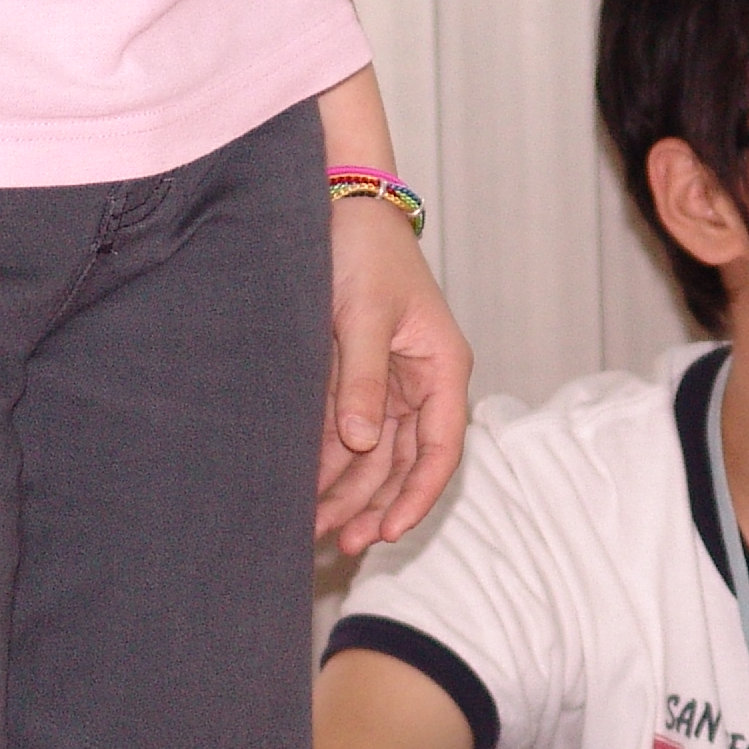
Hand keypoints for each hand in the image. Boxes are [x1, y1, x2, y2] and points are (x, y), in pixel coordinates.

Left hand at [317, 193, 469, 552]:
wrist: (339, 206)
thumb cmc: (363, 250)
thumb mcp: (362, 314)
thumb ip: (362, 380)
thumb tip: (361, 444)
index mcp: (443, 368)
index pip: (440, 450)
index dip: (417, 496)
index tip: (387, 532)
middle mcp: (422, 384)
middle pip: (403, 463)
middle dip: (372, 505)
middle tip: (339, 543)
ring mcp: (390, 384)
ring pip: (374, 455)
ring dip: (348, 491)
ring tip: (315, 528)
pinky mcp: (356, 378)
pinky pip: (348, 433)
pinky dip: (329, 462)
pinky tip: (305, 490)